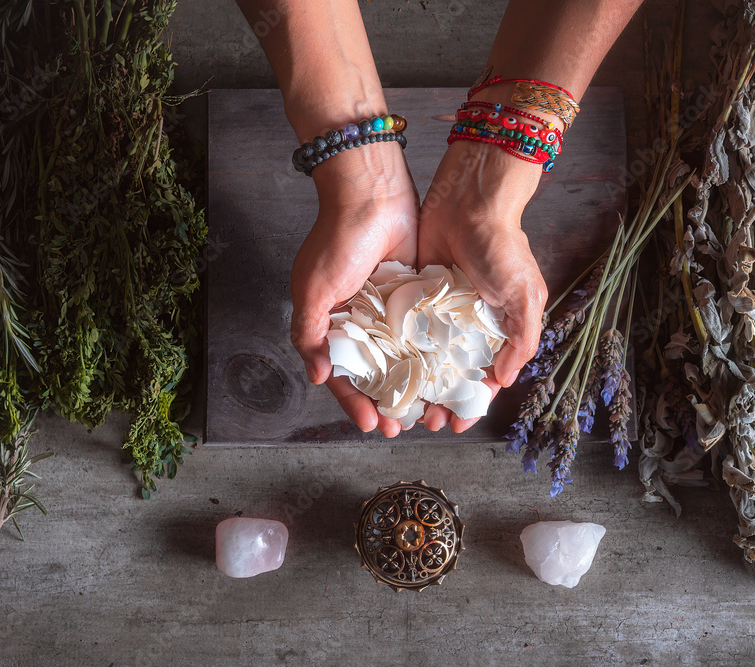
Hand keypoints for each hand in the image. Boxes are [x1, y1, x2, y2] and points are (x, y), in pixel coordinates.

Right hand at [290, 141, 419, 437]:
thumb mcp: (314, 289)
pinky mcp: (415, 296)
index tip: (369, 424)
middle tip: (402, 426)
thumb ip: (311, 333)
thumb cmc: (337, 239)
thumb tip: (316, 377)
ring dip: (412, 386)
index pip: (341, 374)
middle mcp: (360, 321)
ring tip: (427, 410)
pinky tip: (443, 376)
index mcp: (331, 323)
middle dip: (386, 402)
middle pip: (374, 373)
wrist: (372, 194)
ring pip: (402, 359)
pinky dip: (431, 356)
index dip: (353, 401)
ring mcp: (389, 311)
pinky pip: (423, 333)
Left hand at [417, 140, 547, 432]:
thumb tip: (504, 381)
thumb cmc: (502, 247)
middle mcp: (464, 325)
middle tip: (421, 422)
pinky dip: (393, 352)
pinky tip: (381, 373)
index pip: (482, 377)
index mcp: (496, 329)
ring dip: (412, 385)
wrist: (469, 200)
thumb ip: (520, 340)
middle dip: (436, 401)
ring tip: (398, 407)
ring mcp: (436, 312)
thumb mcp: (523, 295)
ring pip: (421, 359)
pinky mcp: (411, 296)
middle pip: (447, 375)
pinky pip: (400, 330)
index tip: (456, 424)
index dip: (471, 403)